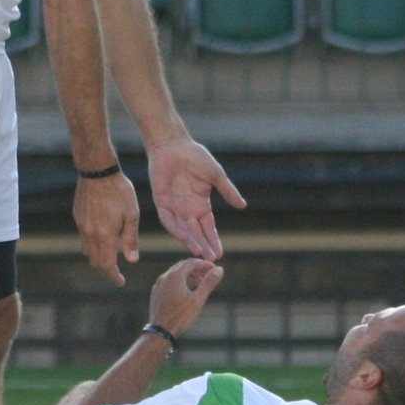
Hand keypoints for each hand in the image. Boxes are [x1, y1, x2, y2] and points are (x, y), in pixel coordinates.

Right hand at [73, 172, 140, 286]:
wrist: (97, 171)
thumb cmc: (119, 190)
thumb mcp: (132, 214)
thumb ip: (131, 239)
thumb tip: (132, 261)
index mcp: (105, 235)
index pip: (107, 265)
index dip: (113, 276)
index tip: (121, 282)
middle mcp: (90, 233)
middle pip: (95, 261)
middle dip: (106, 270)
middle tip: (116, 273)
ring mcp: (81, 225)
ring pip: (87, 251)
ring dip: (97, 259)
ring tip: (109, 258)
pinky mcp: (78, 217)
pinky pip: (83, 239)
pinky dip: (92, 246)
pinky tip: (101, 240)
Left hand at [148, 139, 245, 261]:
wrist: (173, 144)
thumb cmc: (195, 156)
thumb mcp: (216, 175)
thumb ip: (227, 191)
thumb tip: (243, 206)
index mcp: (201, 204)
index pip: (208, 227)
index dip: (214, 240)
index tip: (220, 253)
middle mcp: (187, 209)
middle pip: (197, 232)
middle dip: (204, 245)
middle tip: (211, 259)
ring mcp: (174, 207)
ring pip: (182, 229)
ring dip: (190, 241)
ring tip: (199, 252)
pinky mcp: (161, 202)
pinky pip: (168, 219)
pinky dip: (175, 228)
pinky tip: (184, 236)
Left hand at [148, 259, 223, 337]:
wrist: (160, 332)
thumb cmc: (180, 316)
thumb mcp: (198, 299)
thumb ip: (208, 283)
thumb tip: (219, 269)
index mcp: (174, 276)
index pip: (191, 262)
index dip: (205, 264)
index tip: (214, 269)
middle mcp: (165, 277)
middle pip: (183, 267)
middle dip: (197, 269)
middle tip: (209, 275)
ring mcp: (159, 285)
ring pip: (176, 275)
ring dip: (190, 276)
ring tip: (202, 284)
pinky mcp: (157, 293)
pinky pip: (170, 283)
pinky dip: (181, 283)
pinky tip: (188, 292)